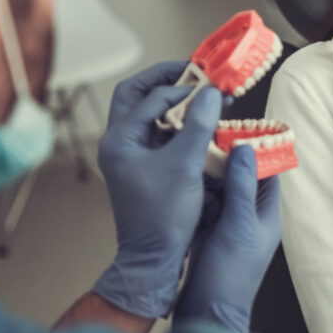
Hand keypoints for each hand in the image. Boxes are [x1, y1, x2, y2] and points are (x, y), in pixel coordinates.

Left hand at [92, 61, 222, 318]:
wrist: (154, 259)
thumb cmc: (163, 216)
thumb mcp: (185, 166)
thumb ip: (199, 125)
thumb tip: (213, 92)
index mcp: (119, 140)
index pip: (148, 96)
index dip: (181, 86)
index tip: (210, 82)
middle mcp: (119, 143)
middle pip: (137, 96)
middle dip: (166, 82)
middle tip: (196, 73)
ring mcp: (130, 156)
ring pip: (149, 115)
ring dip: (175, 104)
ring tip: (205, 98)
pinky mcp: (144, 168)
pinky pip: (160, 135)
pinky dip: (180, 126)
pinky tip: (203, 126)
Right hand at [174, 145, 280, 332]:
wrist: (205, 314)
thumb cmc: (229, 275)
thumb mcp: (238, 226)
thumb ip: (241, 187)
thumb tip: (245, 149)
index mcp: (266, 216)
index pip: (266, 174)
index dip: (254, 152)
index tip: (235, 129)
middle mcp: (248, 218)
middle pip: (239, 179)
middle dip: (224, 160)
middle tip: (204, 136)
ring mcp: (225, 226)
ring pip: (218, 189)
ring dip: (206, 174)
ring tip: (190, 150)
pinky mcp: (204, 233)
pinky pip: (201, 204)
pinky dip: (194, 191)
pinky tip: (180, 175)